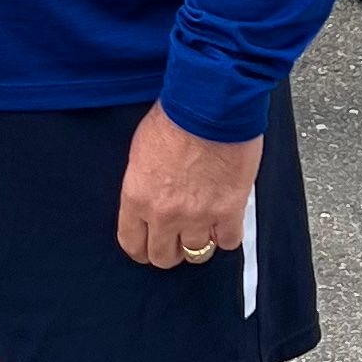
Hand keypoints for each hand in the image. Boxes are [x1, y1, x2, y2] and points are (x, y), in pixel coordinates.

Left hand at [116, 105, 262, 268]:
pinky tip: (225, 222)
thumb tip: (150, 200)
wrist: (209, 104)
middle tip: (176, 239)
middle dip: (169, 250)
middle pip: (163, 257)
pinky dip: (227, 235)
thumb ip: (143, 185)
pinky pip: (229, 242)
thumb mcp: (141, 152)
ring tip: (203, 227)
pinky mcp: (229, 210)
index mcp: (137, 197)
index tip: (148, 246)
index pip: (132, 243)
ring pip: (197, 253)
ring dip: (199, 242)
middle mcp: (165, 214)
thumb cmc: (175, 117)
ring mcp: (198, 215)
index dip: (141, 249)